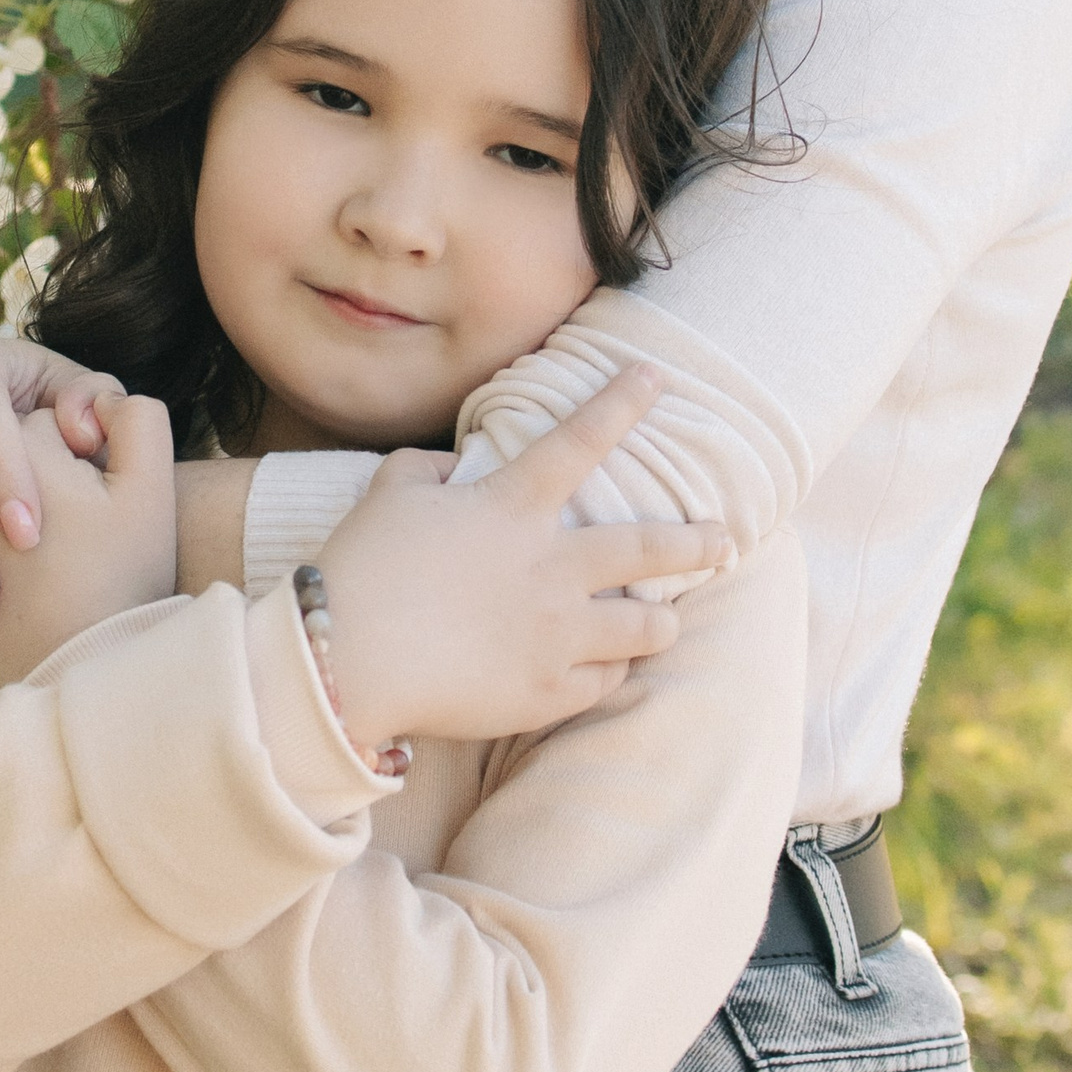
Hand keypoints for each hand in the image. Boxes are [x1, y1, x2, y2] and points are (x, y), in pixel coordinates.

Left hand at [0, 400, 179, 688]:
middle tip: (64, 531)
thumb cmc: (122, 580)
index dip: (70, 454)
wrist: (84, 671)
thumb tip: (85, 404)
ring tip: (29, 562)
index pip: (33, 419)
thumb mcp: (151, 487)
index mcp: (10, 442)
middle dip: (19, 480)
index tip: (90, 493)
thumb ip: (132, 415)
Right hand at [312, 366, 734, 753]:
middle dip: (697, 542)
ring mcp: (557, 636)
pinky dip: (607, 673)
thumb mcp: (388, 494)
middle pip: (648, 549)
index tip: (656, 378)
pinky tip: (605, 670)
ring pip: (644, 628)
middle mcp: (552, 569)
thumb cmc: (362, 568)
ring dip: (659, 622)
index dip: (621, 405)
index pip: (579, 442)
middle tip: (724, 540)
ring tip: (665, 622)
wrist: (348, 660)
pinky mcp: (547, 693)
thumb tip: (455, 470)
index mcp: (513, 510)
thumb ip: (427, 470)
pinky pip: (603, 683)